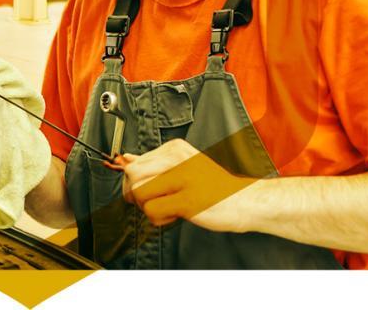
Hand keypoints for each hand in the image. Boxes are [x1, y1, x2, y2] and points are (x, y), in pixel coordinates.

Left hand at [120, 139, 258, 230]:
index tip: (156, 190)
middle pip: (131, 177)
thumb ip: (153, 164)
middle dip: (138, 196)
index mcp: (175, 148)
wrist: (243, 201)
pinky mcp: (187, 199)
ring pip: (138, 194)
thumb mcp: (182, 167)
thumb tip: (124, 159)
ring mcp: (183, 178)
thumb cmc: (212, 187)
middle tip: (159, 201)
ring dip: (149, 208)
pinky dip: (160, 219)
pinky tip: (177, 214)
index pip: (133, 164)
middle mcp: (177, 158)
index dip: (136, 183)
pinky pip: (152, 211)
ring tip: (170, 206)